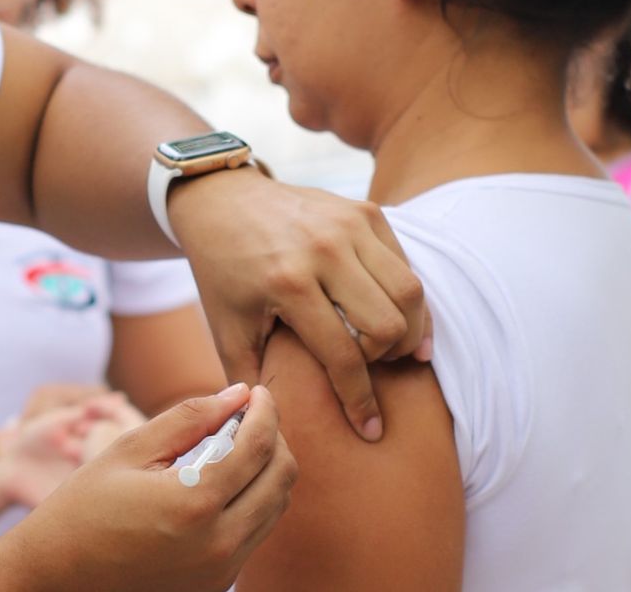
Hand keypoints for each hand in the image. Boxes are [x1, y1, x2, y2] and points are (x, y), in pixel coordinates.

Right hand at [0, 383, 296, 591]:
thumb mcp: (128, 450)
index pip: (259, 446)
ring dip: (265, 470)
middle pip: (281, 478)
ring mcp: (221, 570)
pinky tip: (219, 483)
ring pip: (275, 507)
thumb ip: (188, 418)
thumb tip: (237, 393)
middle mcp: (219, 543)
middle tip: (248, 416)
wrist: (58, 577)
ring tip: (233, 447)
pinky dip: (251, 500)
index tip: (257, 392)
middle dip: (273, 438)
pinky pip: (254, 532)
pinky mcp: (216, 584)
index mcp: (195, 504)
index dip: (266, 410)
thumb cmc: (83, 508)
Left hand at [168, 168, 429, 440]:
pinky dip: (406, 296)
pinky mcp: (363, 211)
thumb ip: (250, 379)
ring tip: (391, 348)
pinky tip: (395, 315)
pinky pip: (404, 262)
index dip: (361, 400)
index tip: (370, 429)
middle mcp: (323, 250)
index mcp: (288, 283)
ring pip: (409, 292)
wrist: (221, 201)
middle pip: (389, 324)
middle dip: (387, 360)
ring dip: (408, 329)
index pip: (344, 355)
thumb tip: (269, 430)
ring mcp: (348, 225)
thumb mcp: (226, 328)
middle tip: (372, 370)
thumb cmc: (222, 271)